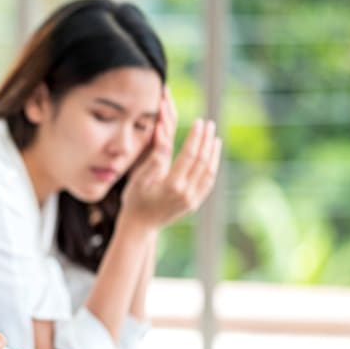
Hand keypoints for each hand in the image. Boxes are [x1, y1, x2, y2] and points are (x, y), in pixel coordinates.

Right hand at [121, 88, 221, 228]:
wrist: (139, 226)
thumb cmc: (135, 201)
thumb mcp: (138, 180)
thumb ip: (153, 161)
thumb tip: (164, 141)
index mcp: (171, 185)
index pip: (189, 155)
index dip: (195, 137)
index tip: (199, 122)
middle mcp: (185, 193)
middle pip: (202, 161)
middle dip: (207, 141)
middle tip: (210, 124)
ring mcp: (192, 200)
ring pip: (209, 172)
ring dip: (213, 153)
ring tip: (215, 138)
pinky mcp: (194, 204)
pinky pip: (208, 183)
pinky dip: (212, 168)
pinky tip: (212, 158)